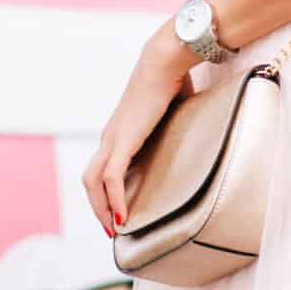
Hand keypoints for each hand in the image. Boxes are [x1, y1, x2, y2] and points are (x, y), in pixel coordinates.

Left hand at [83, 28, 195, 237]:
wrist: (166, 60)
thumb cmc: (173, 77)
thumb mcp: (174, 109)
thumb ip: (177, 123)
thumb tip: (199, 125)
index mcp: (121, 130)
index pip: (104, 167)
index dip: (107, 191)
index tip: (120, 210)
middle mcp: (111, 136)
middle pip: (90, 179)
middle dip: (98, 206)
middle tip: (112, 228)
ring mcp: (113, 138)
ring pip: (94, 181)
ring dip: (101, 208)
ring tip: (114, 228)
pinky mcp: (123, 140)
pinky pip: (111, 177)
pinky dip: (114, 199)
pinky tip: (122, 216)